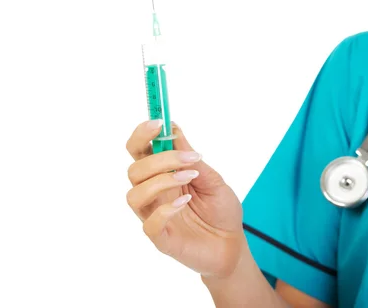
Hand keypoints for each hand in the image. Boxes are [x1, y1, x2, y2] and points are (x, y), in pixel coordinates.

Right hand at [125, 120, 244, 277]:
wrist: (233, 244)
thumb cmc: (221, 210)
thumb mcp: (213, 179)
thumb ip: (192, 158)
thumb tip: (174, 130)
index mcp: (162, 174)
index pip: (139, 150)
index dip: (142, 134)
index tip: (158, 122)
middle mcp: (153, 193)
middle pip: (134, 169)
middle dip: (158, 158)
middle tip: (189, 157)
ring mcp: (154, 215)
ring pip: (134, 194)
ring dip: (161, 180)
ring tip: (191, 178)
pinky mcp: (161, 238)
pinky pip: (149, 224)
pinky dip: (165, 210)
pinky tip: (185, 202)